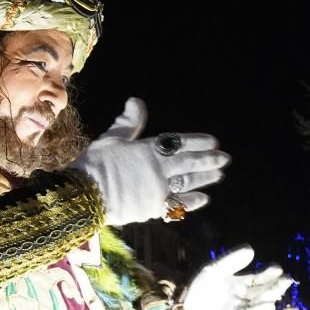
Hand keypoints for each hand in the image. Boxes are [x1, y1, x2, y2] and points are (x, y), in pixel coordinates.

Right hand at [70, 97, 229, 225]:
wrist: (84, 195)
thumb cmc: (95, 163)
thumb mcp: (111, 138)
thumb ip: (128, 122)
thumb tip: (136, 100)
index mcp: (148, 150)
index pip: (179, 143)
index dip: (198, 142)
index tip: (214, 141)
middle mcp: (158, 170)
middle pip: (189, 163)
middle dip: (209, 160)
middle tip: (225, 159)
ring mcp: (158, 191)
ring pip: (188, 183)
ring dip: (205, 179)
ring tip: (219, 175)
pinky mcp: (153, 209)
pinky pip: (178, 205)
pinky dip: (192, 202)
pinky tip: (204, 198)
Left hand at [178, 247, 292, 309]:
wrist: (188, 307)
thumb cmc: (202, 286)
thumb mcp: (215, 269)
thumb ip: (232, 260)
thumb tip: (251, 249)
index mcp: (242, 281)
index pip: (260, 277)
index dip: (269, 273)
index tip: (277, 268)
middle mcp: (245, 295)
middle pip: (264, 290)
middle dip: (276, 285)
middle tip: (286, 279)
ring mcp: (241, 308)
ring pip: (260, 302)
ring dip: (270, 297)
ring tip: (278, 290)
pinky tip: (269, 305)